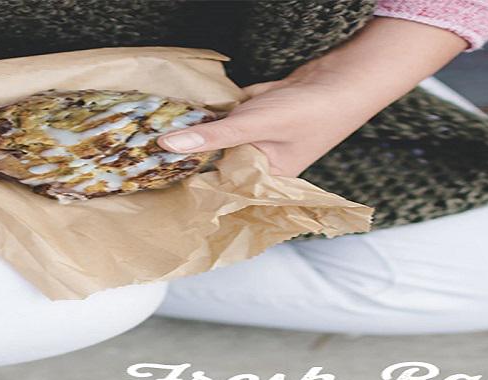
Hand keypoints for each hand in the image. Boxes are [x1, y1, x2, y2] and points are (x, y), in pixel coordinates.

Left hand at [156, 77, 383, 177]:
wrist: (343, 78)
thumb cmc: (311, 111)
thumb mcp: (253, 126)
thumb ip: (211, 137)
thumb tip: (168, 146)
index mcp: (264, 182)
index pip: (219, 193)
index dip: (190, 191)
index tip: (154, 188)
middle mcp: (260, 165)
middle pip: (215, 166)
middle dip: (187, 160)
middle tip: (145, 162)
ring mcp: (258, 140)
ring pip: (218, 141)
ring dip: (197, 135)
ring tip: (154, 140)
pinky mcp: (256, 118)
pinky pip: (226, 121)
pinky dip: (211, 115)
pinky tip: (185, 113)